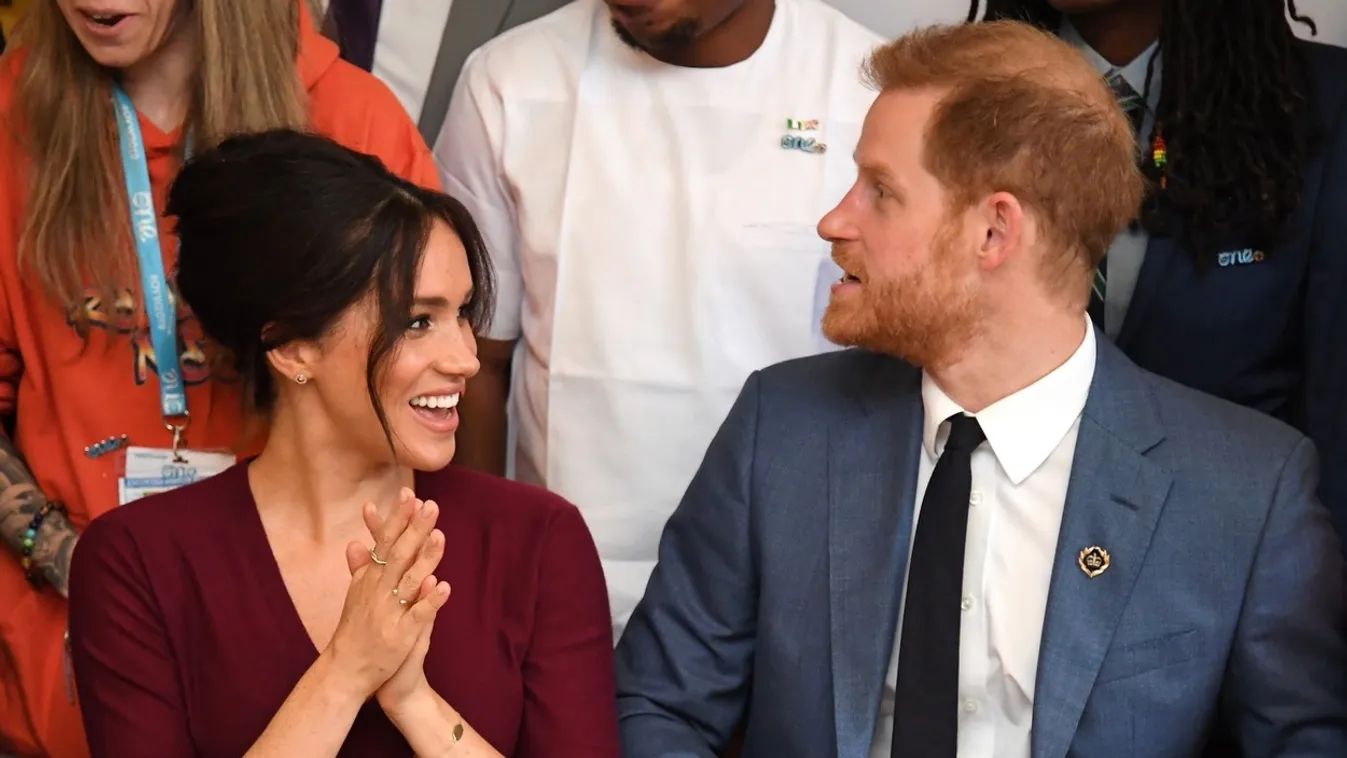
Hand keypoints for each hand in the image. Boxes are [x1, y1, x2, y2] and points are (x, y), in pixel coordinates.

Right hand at [323, 488, 450, 698]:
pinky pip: (417, 616)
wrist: (346, 671)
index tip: (410, 495)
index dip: (397, 519)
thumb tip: (355, 542)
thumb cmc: (355, 631)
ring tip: (441, 536)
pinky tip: (444, 586)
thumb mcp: (355, 595)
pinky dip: (430, 601)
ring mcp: (389, 613)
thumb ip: (360, 568)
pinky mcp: (400, 636)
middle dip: (415, 528)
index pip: (385, 542)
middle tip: (431, 505)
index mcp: (370, 580)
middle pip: (399, 555)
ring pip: (410, 581)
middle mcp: (378, 592)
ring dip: (426, 558)